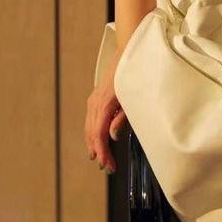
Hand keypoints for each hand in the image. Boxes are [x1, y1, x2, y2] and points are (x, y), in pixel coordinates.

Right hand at [85, 49, 126, 172]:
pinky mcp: (95, 98)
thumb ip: (122, 118)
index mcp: (103, 105)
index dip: (103, 153)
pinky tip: (96, 140)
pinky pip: (90, 119)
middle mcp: (94, 103)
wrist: (127, 53)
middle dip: (99, 152)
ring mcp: (93, 100)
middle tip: (108, 168)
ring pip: (89, 127)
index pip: (98, 135)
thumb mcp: (132, 98)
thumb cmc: (133, 76)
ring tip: (100, 158)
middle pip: (91, 134)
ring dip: (93, 144)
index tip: (109, 166)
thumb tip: (113, 136)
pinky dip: (92, 133)